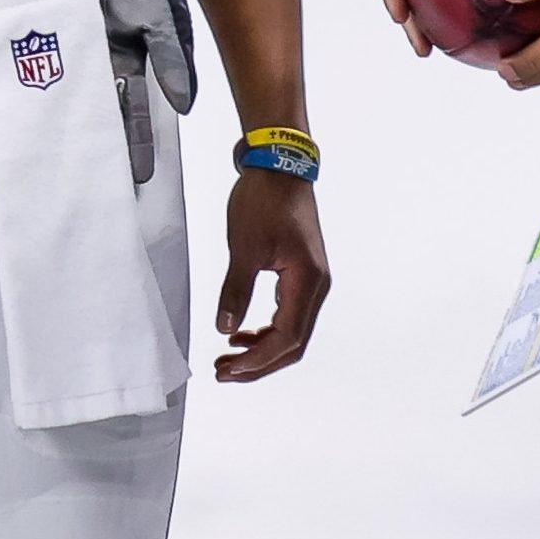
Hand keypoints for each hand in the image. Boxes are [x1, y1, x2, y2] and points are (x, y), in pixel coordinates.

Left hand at [213, 168, 330, 381]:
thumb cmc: (266, 200)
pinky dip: (265, 330)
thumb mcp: (244, 247)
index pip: (287, 338)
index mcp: (307, 281)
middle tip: (224, 371)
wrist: (280, 167)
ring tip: (228, 356)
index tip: (229, 367)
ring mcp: (310, 281)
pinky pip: (287, 314)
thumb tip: (224, 326)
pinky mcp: (301, 274)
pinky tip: (240, 332)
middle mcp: (315, 286)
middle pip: (293, 343)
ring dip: (261, 349)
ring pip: (291, 332)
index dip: (257, 360)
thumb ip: (235, 291)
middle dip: (259, 363)